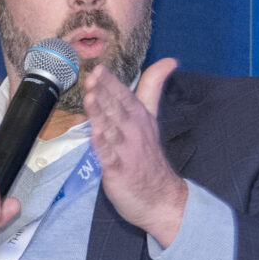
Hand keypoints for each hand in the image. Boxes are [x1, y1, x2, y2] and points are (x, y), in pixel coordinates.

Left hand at [86, 57, 189, 245]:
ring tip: (90, 97)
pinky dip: (102, 144)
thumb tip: (168, 61)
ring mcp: (125, 151)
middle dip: (103, 92)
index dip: (111, 82)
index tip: (100, 69)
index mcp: (140, 117)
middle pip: (116, 108)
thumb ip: (152, 88)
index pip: (124, 95)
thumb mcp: (151, 117)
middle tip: (91, 77)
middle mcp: (133, 131)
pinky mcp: (118, 171)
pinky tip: (94, 133)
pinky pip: (108, 155)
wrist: (161, 197)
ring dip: (99, 112)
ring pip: (110, 128)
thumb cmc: (149, 155)